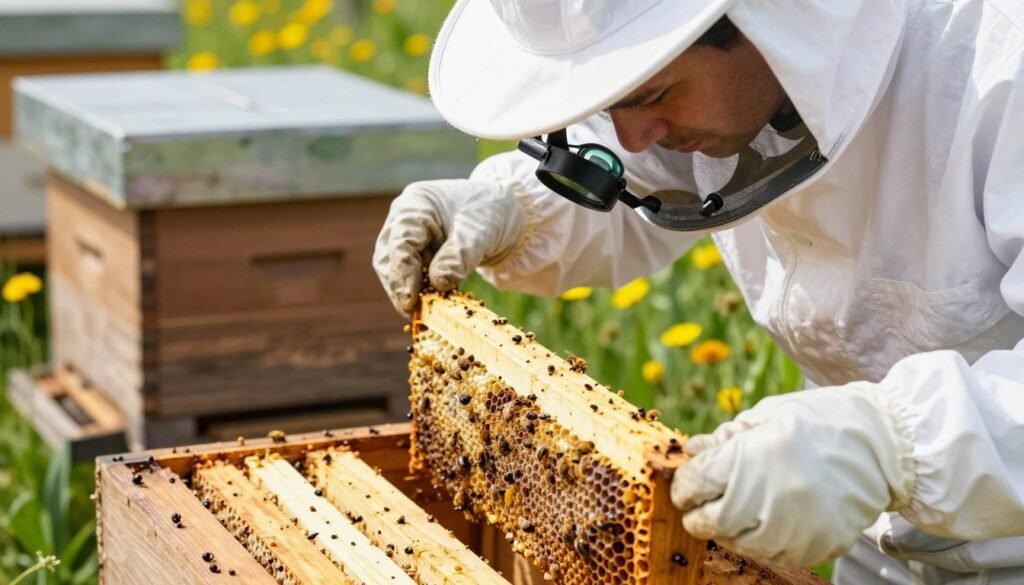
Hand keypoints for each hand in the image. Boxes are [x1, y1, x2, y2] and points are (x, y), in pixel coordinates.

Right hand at [373, 179, 527, 316]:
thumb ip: (459, 256)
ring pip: (396, 270)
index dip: (402, 273)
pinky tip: (434, 306)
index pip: (400, 241)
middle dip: (399, 287)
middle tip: (412, 313)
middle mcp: (404, 219)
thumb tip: (437, 283)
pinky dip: (421, 292)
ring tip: (424, 312)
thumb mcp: (481, 232)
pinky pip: (412, 277)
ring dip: (408, 292)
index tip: (410, 300)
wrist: (507, 216)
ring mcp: (409, 238)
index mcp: (416, 204)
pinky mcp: (419, 255)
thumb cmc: (491, 213)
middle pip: (389, 257)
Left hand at [671, 383, 914, 566]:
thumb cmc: (822, 421)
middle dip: (697, 511)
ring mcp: (790, 529)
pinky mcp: (812, 548)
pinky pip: (770, 555)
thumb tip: (691, 453)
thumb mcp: (767, 415)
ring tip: (741, 508)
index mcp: (749, 458)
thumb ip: (725, 438)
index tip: (688, 482)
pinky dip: (760, 542)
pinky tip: (768, 520)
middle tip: (705, 500)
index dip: (684, 484)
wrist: (885, 446)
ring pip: (734, 543)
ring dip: (728, 528)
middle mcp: (766, 498)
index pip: (693, 485)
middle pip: (706, 521)